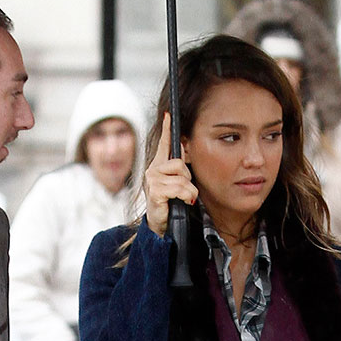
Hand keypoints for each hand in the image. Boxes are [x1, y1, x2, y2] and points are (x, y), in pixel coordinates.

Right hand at [144, 112, 197, 237]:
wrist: (161, 226)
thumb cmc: (170, 205)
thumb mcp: (177, 185)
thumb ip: (180, 171)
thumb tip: (185, 151)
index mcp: (158, 166)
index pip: (164, 144)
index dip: (167, 129)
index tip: (168, 114)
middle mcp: (153, 170)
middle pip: (180, 163)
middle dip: (187, 178)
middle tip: (183, 192)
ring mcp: (152, 180)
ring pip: (182, 177)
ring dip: (188, 190)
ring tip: (183, 199)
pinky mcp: (155, 191)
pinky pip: (179, 188)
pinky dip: (185, 196)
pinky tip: (183, 202)